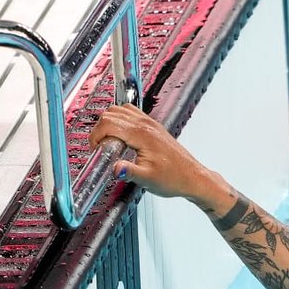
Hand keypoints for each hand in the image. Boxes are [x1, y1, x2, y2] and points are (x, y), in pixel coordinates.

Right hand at [89, 104, 232, 211]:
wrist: (193, 178)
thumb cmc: (175, 178)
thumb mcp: (148, 179)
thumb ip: (129, 172)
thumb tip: (115, 168)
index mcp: (142, 134)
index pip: (108, 123)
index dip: (96, 136)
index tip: (96, 150)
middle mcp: (146, 125)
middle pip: (111, 114)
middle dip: (99, 130)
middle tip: (101, 148)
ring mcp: (150, 124)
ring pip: (120, 110)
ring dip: (108, 123)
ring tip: (110, 142)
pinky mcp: (153, 127)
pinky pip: (131, 113)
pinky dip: (120, 120)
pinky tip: (122, 137)